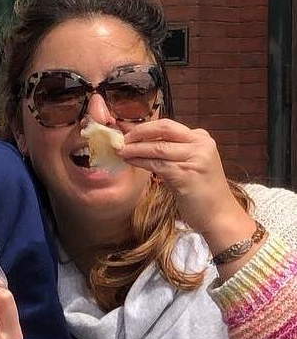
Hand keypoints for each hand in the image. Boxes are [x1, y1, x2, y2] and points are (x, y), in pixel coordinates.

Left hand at [118, 119, 254, 246]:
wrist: (218, 213)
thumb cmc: (201, 192)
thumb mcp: (189, 164)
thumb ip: (173, 153)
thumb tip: (143, 145)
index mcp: (201, 139)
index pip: (168, 126)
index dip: (144, 128)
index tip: (127, 133)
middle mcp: (200, 144)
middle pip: (163, 129)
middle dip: (138, 133)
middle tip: (120, 140)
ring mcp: (195, 157)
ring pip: (157, 147)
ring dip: (134, 149)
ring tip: (120, 151)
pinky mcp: (185, 174)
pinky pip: (157, 163)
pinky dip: (140, 161)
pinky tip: (129, 161)